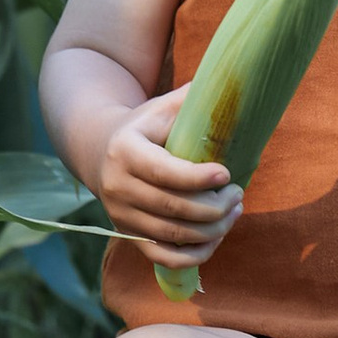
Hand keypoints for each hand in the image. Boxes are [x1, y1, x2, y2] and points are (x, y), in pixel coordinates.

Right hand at [95, 86, 243, 266]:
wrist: (99, 151)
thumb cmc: (144, 128)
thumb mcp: (161, 108)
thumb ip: (192, 99)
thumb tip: (233, 79)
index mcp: (125, 151)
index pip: (163, 172)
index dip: (197, 177)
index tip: (227, 174)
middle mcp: (118, 187)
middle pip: (172, 208)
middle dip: (213, 206)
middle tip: (238, 194)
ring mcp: (121, 215)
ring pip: (172, 234)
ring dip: (211, 229)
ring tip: (234, 211)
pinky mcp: (129, 235)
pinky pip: (164, 258)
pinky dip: (194, 256)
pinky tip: (217, 237)